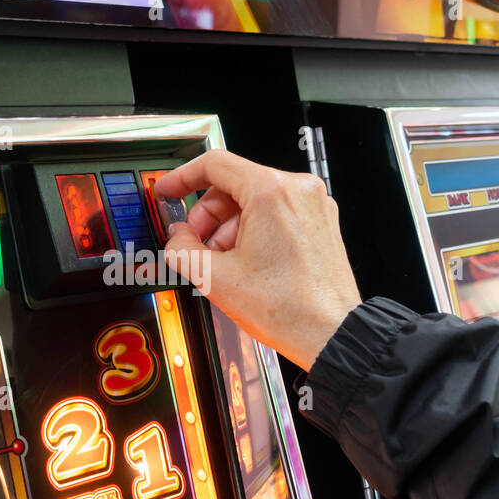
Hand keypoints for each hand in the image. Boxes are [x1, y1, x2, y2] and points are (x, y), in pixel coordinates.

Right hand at [154, 149, 360, 370]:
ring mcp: (314, 205)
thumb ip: (182, 248)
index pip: (215, 164)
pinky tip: (245, 262)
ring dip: (229, 227)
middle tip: (194, 244)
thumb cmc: (288, 309)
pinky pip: (276, 213)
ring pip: (255, 200)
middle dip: (207, 215)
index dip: (182, 177)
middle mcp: (298, 190)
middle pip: (234, 184)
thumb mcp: (216, 278)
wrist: (330, 334)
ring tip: (223, 263)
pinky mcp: (321, 222)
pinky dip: (254, 231)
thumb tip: (176, 237)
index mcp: (271, 192)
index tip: (169, 190)